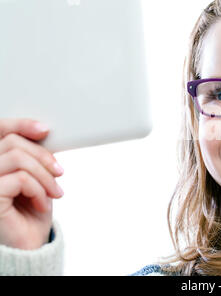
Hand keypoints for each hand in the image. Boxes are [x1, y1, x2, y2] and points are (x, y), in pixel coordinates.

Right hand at [0, 119, 63, 249]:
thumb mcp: (35, 177)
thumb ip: (31, 156)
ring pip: (18, 158)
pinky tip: (42, 204)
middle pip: (12, 142)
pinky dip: (39, 190)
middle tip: (59, 174)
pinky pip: (20, 179)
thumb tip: (42, 131)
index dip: (20, 124)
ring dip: (44, 176)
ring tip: (54, 193)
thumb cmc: (29, 212)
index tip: (45, 130)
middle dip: (44, 157)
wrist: (28, 245)